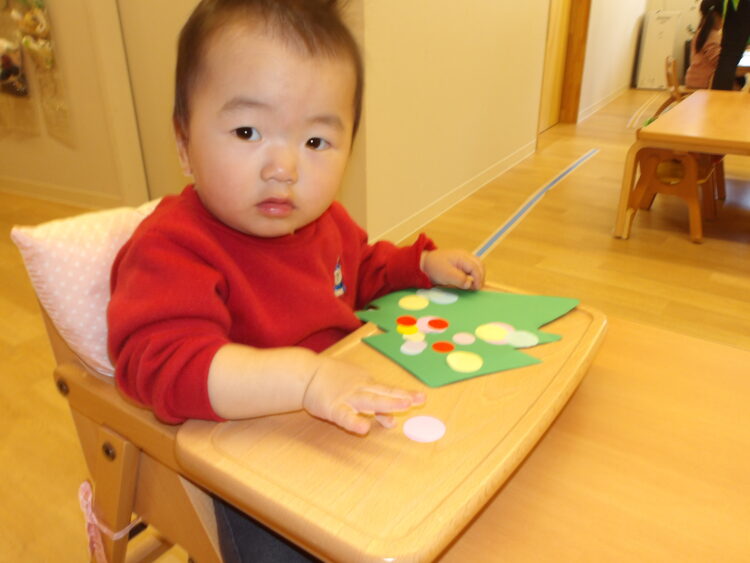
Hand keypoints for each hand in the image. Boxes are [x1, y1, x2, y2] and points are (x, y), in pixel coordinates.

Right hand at [303, 358, 425, 434]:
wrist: (305, 373)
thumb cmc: (333, 381)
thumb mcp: (356, 388)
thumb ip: (374, 405)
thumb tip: (392, 421)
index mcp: (366, 384)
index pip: (388, 391)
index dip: (404, 394)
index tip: (420, 399)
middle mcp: (361, 389)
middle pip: (384, 393)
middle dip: (401, 397)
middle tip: (420, 399)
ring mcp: (348, 398)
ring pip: (370, 401)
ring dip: (386, 404)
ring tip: (403, 406)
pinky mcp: (333, 408)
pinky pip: (345, 416)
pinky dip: (354, 422)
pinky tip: (364, 429)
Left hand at [421, 249, 484, 289]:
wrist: (425, 263)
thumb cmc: (434, 267)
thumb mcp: (446, 275)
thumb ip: (459, 279)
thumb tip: (469, 284)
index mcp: (462, 257)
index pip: (475, 267)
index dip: (478, 278)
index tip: (476, 288)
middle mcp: (465, 256)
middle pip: (479, 265)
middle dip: (481, 277)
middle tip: (477, 288)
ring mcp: (463, 259)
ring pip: (477, 266)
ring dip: (478, 275)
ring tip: (474, 286)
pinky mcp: (461, 263)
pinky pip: (471, 268)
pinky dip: (473, 275)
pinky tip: (470, 282)